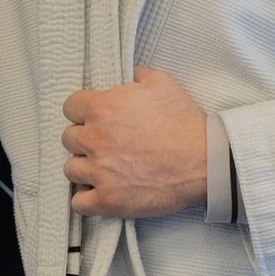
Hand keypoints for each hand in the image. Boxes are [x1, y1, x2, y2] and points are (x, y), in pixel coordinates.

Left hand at [61, 68, 207, 218]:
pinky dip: (87, 199)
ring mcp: (99, 172)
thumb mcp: (162, 83)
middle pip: (68, 139)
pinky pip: (78, 202)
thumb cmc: (185, 122)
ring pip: (71, 170)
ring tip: (105, 170)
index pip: (70, 108)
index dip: (82, 114)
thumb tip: (125, 73)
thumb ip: (135, 75)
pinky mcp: (108, 200)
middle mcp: (95, 139)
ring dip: (85, 169)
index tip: (95, 121)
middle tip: (105, 146)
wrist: (206, 161)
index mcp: (102, 107)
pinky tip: (101, 192)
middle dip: (84, 141)